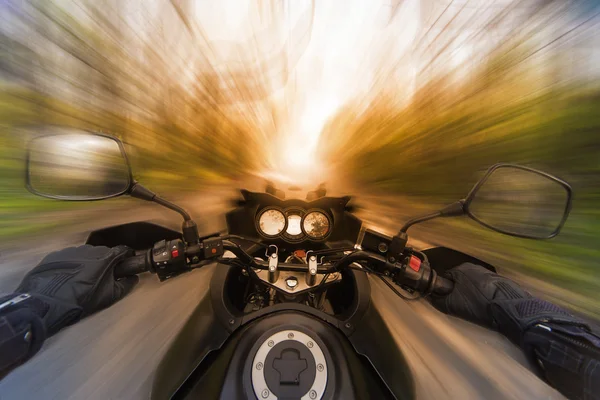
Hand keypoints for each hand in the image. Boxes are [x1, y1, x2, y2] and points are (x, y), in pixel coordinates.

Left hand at [15, 245, 138, 334]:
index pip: (123, 250)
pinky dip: (72, 264)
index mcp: (106, 257)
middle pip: (104, 252)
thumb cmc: (83, 300)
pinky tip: (67, 278)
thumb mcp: (109, 296)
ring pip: (86, 254)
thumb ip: (126, 285)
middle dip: (106, 262)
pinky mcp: (55, 255)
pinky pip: (69, 257)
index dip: (126, 258)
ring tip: (82, 279)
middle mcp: (90, 249)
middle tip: (103, 277)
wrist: (48, 302)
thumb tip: (133, 278)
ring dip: (88, 263)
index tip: (126, 265)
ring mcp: (71, 250)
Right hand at [430, 263, 584, 343]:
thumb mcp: (453, 306)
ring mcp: (489, 272)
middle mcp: (475, 267)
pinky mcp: (501, 280)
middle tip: (462, 305)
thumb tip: (431, 298)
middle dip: (460, 291)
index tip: (449, 300)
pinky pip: (487, 287)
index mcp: (461, 268)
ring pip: (474, 284)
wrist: (509, 308)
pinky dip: (485, 294)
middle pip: (460, 280)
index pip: (446, 278)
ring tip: (476, 307)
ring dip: (473, 293)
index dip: (445, 290)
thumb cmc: (478, 305)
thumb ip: (438, 300)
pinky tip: (487, 305)